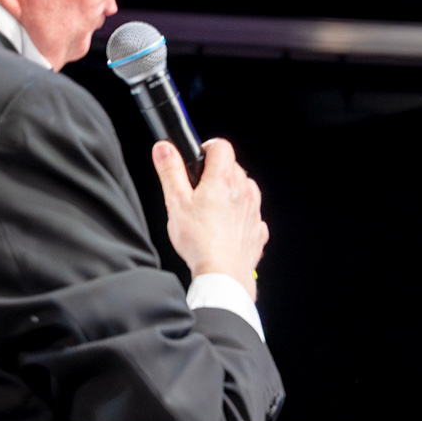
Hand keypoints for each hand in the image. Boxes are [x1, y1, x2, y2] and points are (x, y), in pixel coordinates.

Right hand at [153, 138, 267, 300]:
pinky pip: (251, 214)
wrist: (222, 273)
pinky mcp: (257, 230)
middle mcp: (244, 191)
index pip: (222, 147)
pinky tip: (224, 227)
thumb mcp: (175, 202)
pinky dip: (240, 215)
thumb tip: (164, 149)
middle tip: (197, 190)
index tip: (198, 158)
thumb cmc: (199, 241)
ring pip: (245, 189)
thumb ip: (170, 171)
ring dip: (230, 193)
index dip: (207, 148)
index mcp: (223, 180)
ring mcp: (254, 211)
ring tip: (210, 210)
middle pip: (233, 167)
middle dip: (216, 172)